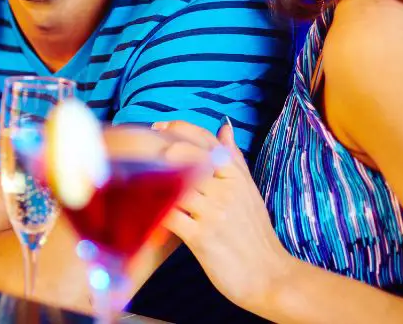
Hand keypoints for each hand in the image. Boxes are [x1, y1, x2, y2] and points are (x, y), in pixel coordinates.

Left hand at [154, 120, 295, 311]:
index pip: (206, 141)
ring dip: (152, 177)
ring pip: (175, 182)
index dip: (178, 129)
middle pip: (186, 156)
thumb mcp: (249, 191)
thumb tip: (224, 126)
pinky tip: (140, 206)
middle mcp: (226, 190)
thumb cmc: (255, 234)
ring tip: (133, 174)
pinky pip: (170, 215)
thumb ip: (234, 158)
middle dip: (158, 149)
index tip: (158, 126)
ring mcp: (214, 213)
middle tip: (139, 149)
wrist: (270, 276)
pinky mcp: (201, 238)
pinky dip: (153, 208)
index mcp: (237, 176)